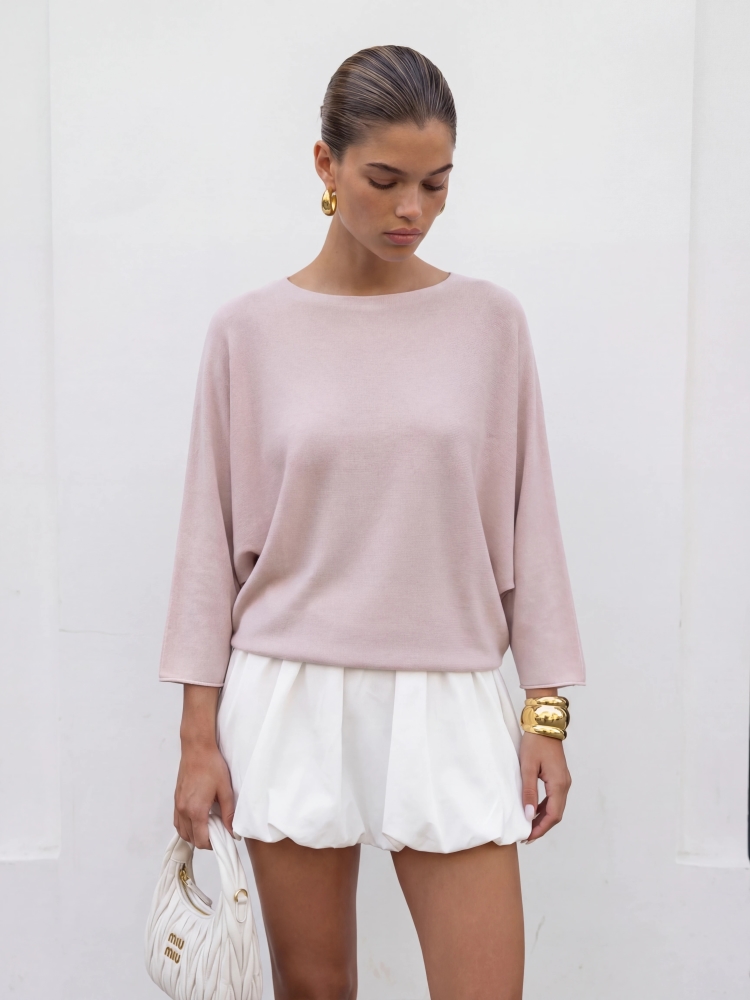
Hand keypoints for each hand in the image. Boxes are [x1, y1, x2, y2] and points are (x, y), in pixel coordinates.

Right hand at [174, 684, 234, 848]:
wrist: (197, 748)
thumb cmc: (212, 766)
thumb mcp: (226, 790)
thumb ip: (229, 813)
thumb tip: (233, 831)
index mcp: (196, 810)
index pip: (201, 840)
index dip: (212, 844)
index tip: (222, 838)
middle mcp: (183, 810)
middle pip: (190, 838)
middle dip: (203, 840)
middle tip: (217, 832)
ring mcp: (178, 804)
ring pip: (181, 831)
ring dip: (193, 834)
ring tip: (208, 826)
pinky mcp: (176, 798)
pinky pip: (177, 820)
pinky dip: (186, 825)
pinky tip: (197, 818)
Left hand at [519, 732, 570, 841]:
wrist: (545, 724)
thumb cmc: (535, 743)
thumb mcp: (527, 767)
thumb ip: (529, 792)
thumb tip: (528, 815)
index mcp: (558, 784)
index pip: (552, 815)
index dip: (540, 828)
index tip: (527, 837)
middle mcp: (565, 785)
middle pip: (556, 814)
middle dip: (542, 826)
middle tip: (526, 836)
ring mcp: (564, 781)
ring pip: (556, 807)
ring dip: (544, 818)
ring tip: (529, 826)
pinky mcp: (560, 776)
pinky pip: (555, 798)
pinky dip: (545, 807)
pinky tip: (534, 810)